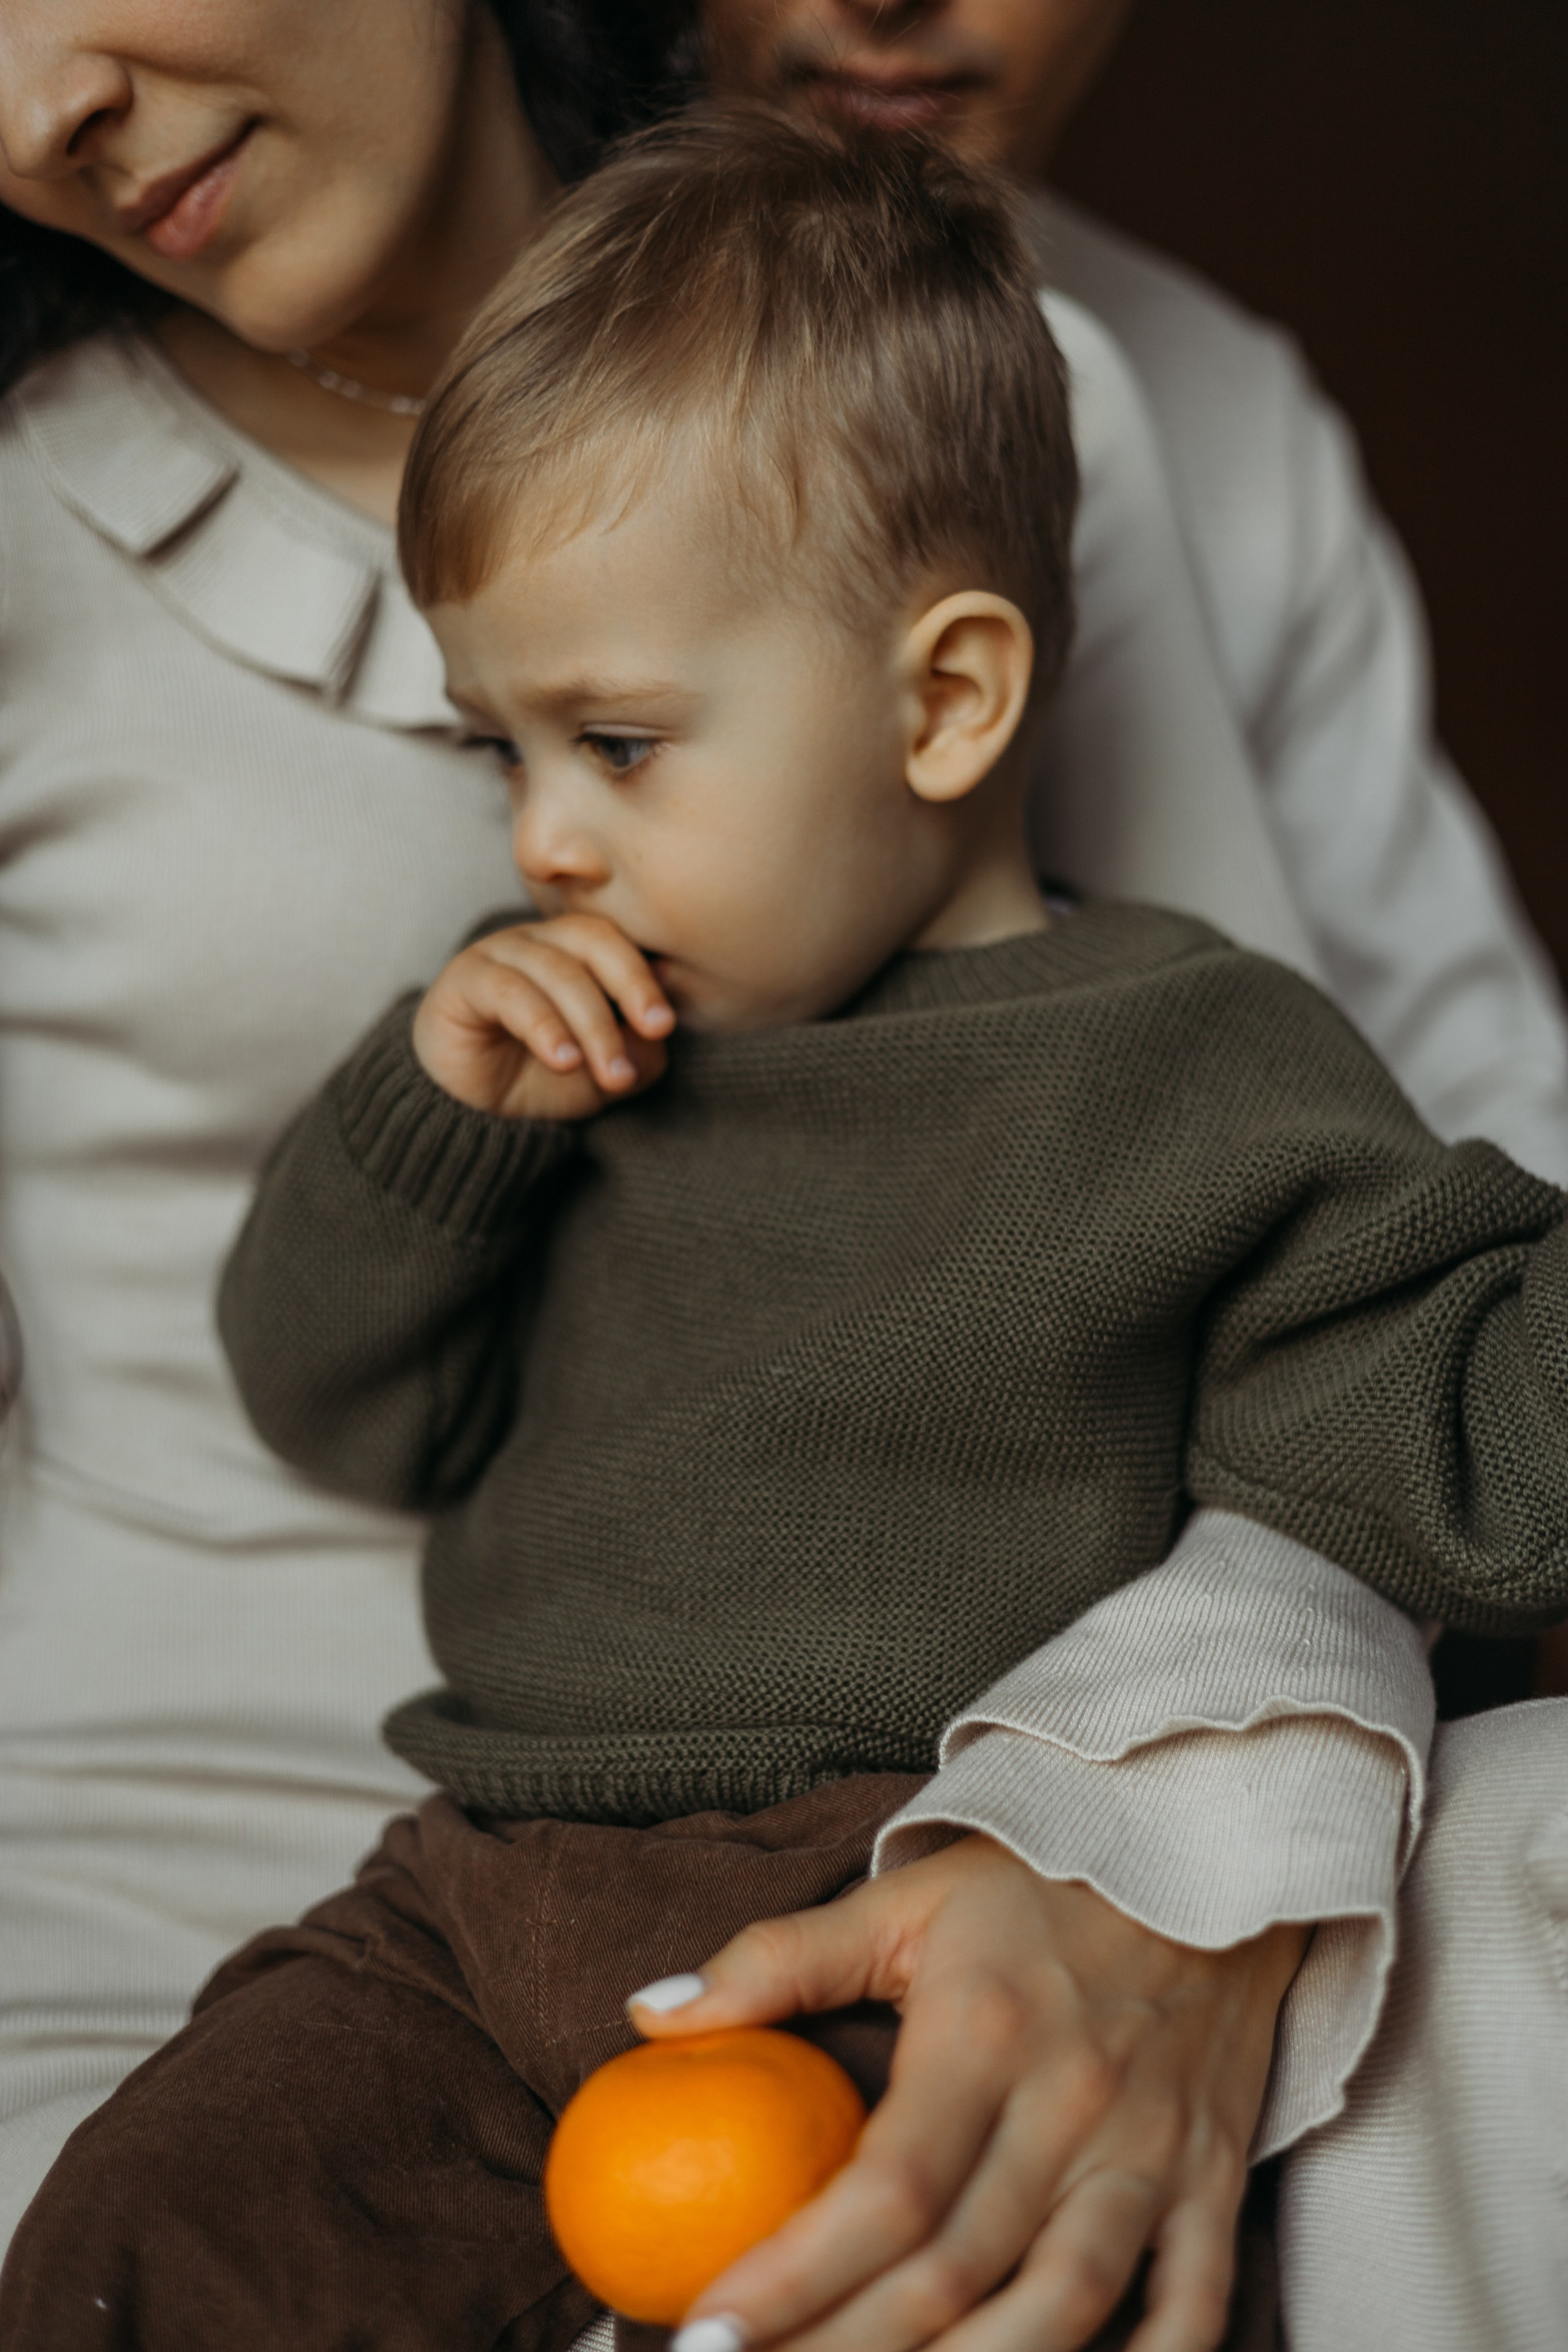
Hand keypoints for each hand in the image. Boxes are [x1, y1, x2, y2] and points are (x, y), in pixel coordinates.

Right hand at [411, 915, 673, 1119]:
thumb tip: (659, 1032)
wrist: (468, 1110)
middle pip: (593, 942)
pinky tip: (563, 1059)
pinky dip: (543, 1025)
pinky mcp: (464, 979)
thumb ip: (639, 1055)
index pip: (618, 942)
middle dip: (629, 988)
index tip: (664, 1025)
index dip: (645, 978)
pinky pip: (508, 991)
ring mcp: (499, 954)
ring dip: (592, 1023)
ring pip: (556, 971)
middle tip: (654, 1032)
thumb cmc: (537, 1080)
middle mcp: (540, 942)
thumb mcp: (601, 1076)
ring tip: (611, 1072)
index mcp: (577, 951)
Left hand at [632, 1835, 1307, 2351]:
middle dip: (848, 2349)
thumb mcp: (903, 1899)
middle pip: (955, 2271)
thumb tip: (649, 2014)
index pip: (884, 2189)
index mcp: (985, 2032)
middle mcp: (1071, 2104)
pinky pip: (1193, 2305)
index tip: (707, 2332)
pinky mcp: (1211, 2175)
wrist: (1204, 1843)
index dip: (795, 2276)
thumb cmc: (1037, 1884)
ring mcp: (1151, 2150)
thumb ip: (776, 1957)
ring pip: (1065, 2307)